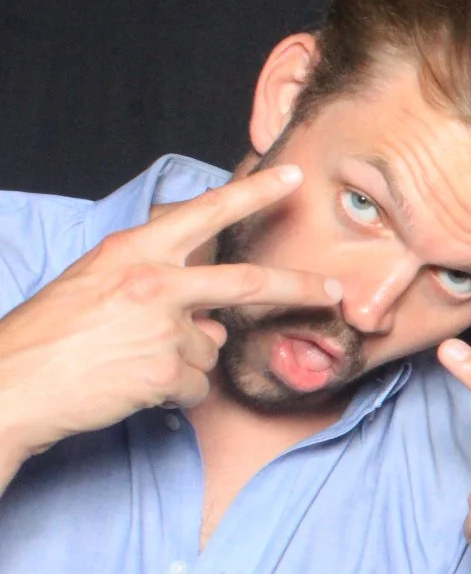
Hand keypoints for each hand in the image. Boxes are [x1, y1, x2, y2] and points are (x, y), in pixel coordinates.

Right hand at [0, 165, 340, 465]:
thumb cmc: (50, 336)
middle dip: (300, 287)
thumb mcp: (97, 285)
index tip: (291, 179)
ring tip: (131, 363)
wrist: (10, 384)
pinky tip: (133, 387)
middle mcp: (154, 282)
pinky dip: (175, 393)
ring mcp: (164, 327)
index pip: (204, 214)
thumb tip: (212, 317)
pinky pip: (197, 386)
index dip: (253, 195)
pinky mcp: (167, 371)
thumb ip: (158, 287)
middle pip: (250, 283)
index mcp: (134, 251)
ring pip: (211, 347)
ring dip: (184, 362)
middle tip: (335, 290)